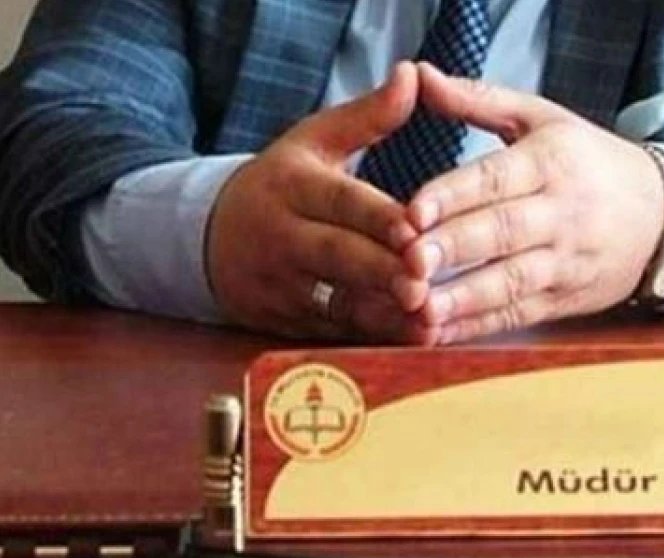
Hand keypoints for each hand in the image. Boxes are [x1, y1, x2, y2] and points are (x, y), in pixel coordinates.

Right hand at [206, 63, 428, 341]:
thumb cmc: (283, 184)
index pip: (340, 202)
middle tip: (422, 286)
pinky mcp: (283, 324)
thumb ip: (368, 115)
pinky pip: (331, 336)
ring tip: (426, 325)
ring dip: (382, 317)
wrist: (207, 236)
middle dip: (381, 273)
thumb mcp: (315, 140)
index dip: (377, 218)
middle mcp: (281, 238)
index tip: (415, 229)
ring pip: (334, 305)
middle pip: (336, 257)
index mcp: (292, 186)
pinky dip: (370, 342)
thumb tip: (413, 76)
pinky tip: (408, 345)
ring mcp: (279, 286)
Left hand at [399, 63, 663, 344]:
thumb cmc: (590, 162)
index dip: (453, 196)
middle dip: (454, 248)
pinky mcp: (564, 299)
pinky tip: (438, 333)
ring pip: (512, 281)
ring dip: (464, 298)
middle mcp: (562, 213)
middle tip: (408, 261)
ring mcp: (566, 261)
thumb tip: (420, 76)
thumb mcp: (544, 119)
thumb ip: (478, 100)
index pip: (497, 178)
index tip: (412, 213)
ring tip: (420, 307)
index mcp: (552, 162)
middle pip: (503, 232)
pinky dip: (477, 328)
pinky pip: (518, 315)